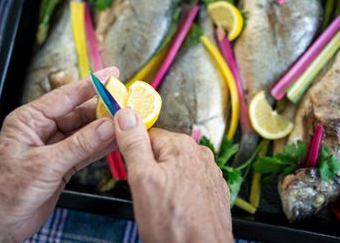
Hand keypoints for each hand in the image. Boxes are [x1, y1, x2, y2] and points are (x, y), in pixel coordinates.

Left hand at [0, 68, 119, 242]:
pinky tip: (117, 142)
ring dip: (105, 129)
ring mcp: (53, 148)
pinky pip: (85, 151)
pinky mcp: (61, 165)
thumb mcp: (43, 166)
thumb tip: (107, 126)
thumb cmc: (3, 194)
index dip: (91, 85)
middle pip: (78, 114)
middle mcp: (41, 130)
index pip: (65, 97)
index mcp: (29, 121)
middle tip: (127, 105)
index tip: (112, 75)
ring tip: (127, 122)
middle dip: (102, 109)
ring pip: (85, 132)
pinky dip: (101, 147)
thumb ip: (78, 145)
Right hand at [113, 108, 232, 242]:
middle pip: (161, 152)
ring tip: (161, 206)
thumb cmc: (174, 224)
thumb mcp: (142, 179)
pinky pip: (188, 184)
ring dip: (164, 183)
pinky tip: (175, 210)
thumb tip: (126, 114)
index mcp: (181, 145)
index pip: (147, 134)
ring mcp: (209, 173)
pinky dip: (179, 194)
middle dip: (149, 170)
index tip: (130, 169)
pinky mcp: (213, 191)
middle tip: (146, 193)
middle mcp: (200, 155)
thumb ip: (134, 144)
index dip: (134, 153)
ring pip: (175, 169)